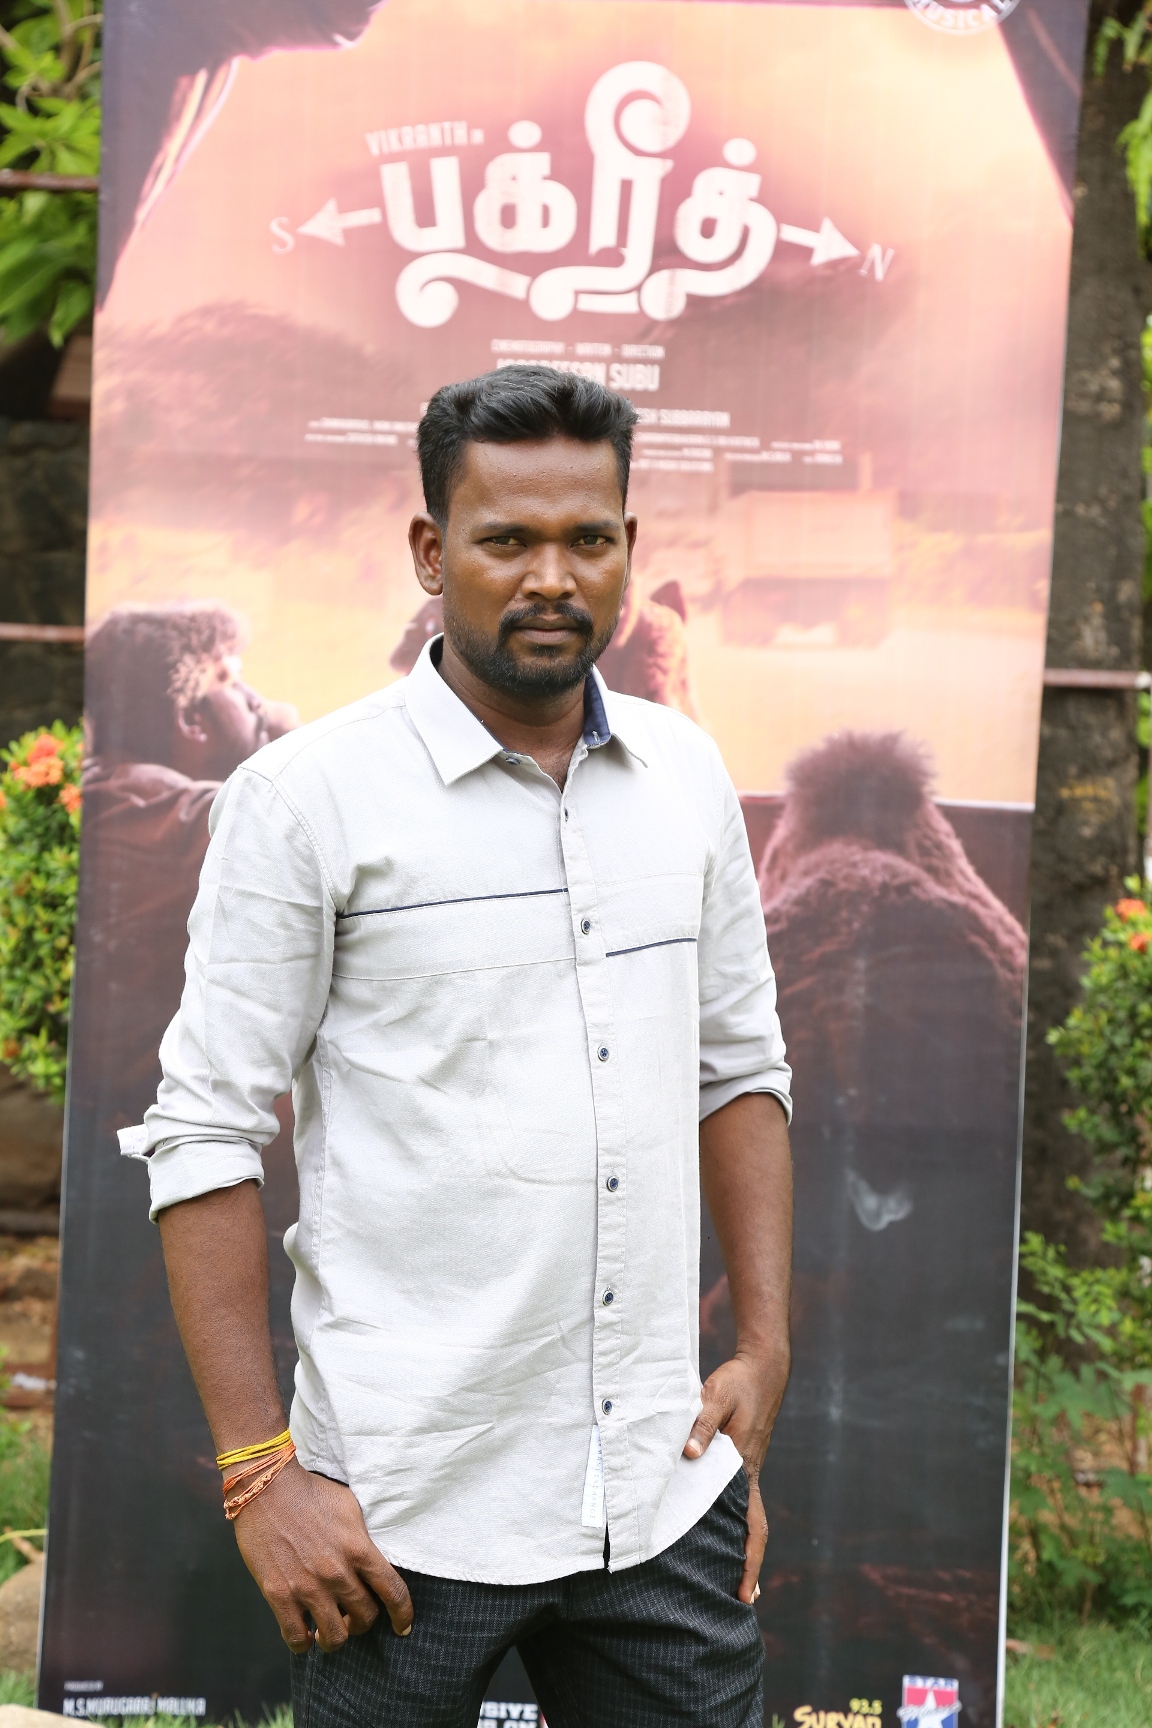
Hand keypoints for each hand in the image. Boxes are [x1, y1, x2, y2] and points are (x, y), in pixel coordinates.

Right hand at [230, 1460, 412, 1652]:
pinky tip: (305, 1633)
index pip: (393, 1591)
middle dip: (362, 1622)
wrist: (266, 1488)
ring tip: (329, 1630)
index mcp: (358, 1548)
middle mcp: (336, 1572)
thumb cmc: (310, 1493)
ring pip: (335, 1635)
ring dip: (335, 1637)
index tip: (403, 1626)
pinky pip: (297, 1637)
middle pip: (365, 1617)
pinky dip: (304, 1643)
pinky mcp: (279, 1594)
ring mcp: (307, 1585)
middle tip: (352, 1617)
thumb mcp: (349, 1507)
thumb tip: (376, 1559)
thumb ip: (364, 1538)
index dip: (403, 1614)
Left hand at [683, 1349, 789, 1604]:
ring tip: (725, 1572)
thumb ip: (700, 1424)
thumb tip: (688, 1456)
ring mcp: (747, 1467)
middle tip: (740, 1601)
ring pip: (744, 1515)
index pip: (753, 1525)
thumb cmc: (738, 1381)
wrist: (762, 1367)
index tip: (746, 1592)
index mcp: (746, 1467)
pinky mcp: (740, 1457)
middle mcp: (749, 1474)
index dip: (750, 1560)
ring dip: (739, 1544)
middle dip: (748, 1565)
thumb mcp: (716, 1396)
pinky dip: (730, 1517)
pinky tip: (716, 1523)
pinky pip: (736, 1495)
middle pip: (753, 1529)